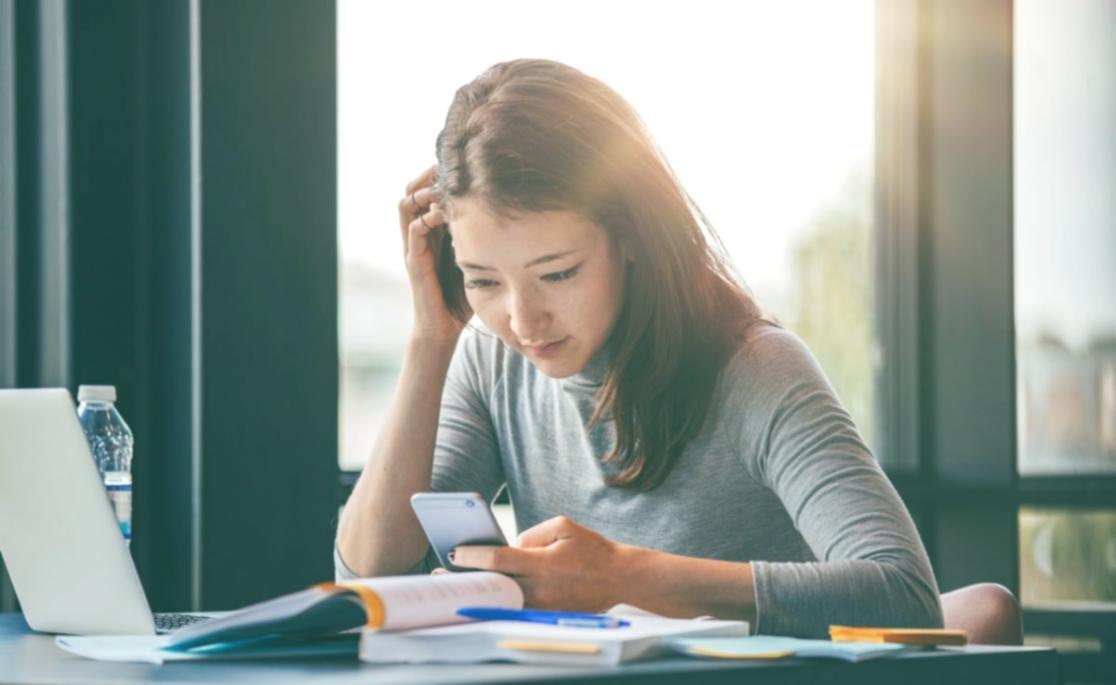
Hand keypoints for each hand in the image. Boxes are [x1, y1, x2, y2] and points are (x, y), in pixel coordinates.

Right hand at [399, 164, 467, 344]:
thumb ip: (481, 236)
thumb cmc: (461, 295)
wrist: (444, 328)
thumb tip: (511, 215)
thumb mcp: (475, 256)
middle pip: (411, 190)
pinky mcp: (414, 262)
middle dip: (428, 175)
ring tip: (444, 188)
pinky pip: (414, 230)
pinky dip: (428, 217)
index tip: (460, 164)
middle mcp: (418, 235)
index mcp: (431, 231)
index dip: (437, 174)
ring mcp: (413, 247)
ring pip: (406, 204)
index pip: (425, 190)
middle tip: (448, 167)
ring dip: (424, 191)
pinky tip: (447, 215)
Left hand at [452, 516, 627, 611]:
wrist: (619, 577)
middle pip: (494, 585)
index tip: (454, 553)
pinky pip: (517, 607)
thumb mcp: (563, 526)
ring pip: (502, 600)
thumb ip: (531, 534)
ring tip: (459, 584)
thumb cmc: (591, 548)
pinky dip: (500, 600)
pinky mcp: (547, 614)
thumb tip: (510, 546)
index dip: (473, 557)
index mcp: (542, 563)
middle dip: (468, 579)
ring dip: (481, 592)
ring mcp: (543, 605)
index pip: (499, 560)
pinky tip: (486, 593)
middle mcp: (540, 588)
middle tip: (442, 575)